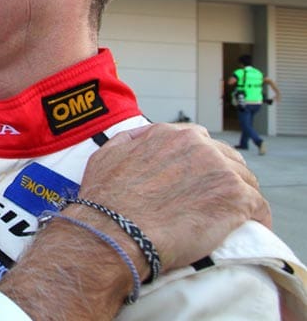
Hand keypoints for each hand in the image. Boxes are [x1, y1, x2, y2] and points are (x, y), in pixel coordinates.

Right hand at [0, 123, 270, 319]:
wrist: (115, 230)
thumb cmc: (105, 199)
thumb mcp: (107, 155)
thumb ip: (129, 142)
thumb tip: (139, 141)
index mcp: (169, 134)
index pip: (199, 143)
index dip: (199, 164)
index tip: (197, 181)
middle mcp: (197, 144)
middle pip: (226, 158)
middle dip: (222, 178)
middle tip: (216, 201)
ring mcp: (219, 169)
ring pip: (244, 180)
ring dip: (239, 197)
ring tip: (234, 218)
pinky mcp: (234, 198)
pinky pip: (258, 205)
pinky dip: (256, 217)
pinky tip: (250, 229)